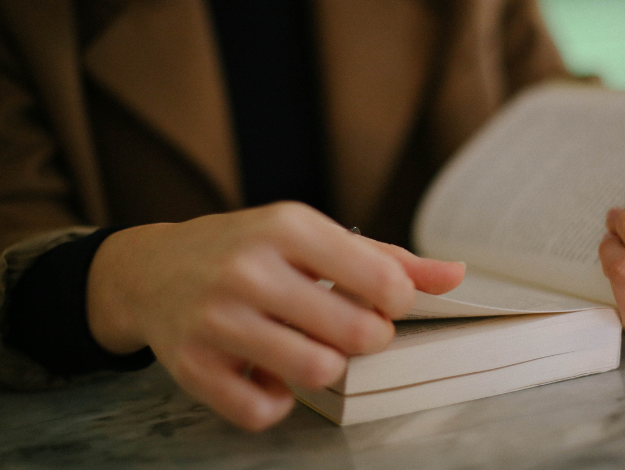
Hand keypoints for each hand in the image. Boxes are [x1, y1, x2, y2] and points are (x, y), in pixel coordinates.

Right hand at [86, 202, 463, 430]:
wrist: (152, 268)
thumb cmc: (249, 250)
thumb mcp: (313, 237)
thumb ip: (387, 258)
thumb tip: (457, 275)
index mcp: (288, 227)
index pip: (383, 280)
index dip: (398, 302)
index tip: (382, 302)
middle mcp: (250, 269)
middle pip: (357, 332)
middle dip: (369, 338)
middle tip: (351, 328)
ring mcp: (216, 320)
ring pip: (317, 371)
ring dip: (327, 368)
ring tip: (311, 347)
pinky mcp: (192, 367)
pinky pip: (264, 411)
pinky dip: (278, 401)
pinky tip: (270, 372)